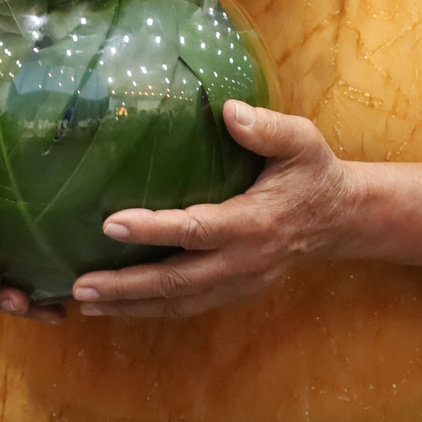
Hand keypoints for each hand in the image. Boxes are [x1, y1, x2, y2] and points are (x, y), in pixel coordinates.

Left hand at [69, 101, 356, 319]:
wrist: (341, 220)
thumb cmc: (314, 174)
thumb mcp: (302, 142)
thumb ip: (267, 128)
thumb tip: (228, 111)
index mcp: (254, 222)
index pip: (195, 230)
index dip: (153, 229)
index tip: (111, 223)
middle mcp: (243, 261)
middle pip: (177, 282)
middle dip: (126, 286)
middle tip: (80, 286)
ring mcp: (239, 283)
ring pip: (178, 303)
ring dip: (130, 305)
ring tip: (87, 302)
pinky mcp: (235, 292)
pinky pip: (188, 307)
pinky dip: (150, 310)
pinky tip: (118, 307)